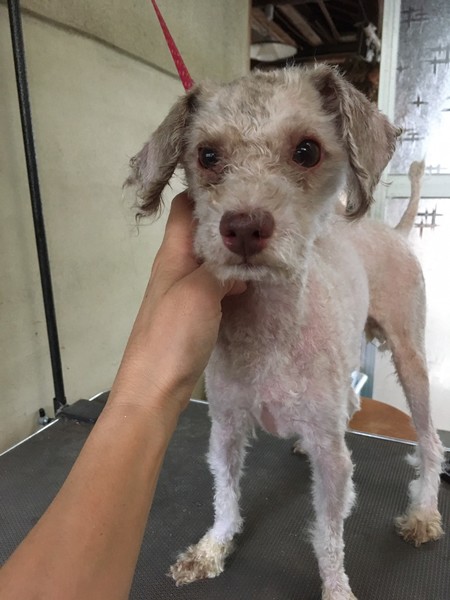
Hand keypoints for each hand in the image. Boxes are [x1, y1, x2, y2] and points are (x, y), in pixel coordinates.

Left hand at [110, 192, 245, 422]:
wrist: (155, 389)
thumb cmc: (172, 336)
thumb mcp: (199, 292)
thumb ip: (220, 267)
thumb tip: (240, 255)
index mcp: (173, 254)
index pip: (185, 207)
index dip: (207, 189)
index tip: (240, 179)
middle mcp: (178, 266)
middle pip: (202, 231)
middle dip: (229, 220)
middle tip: (265, 211)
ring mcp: (187, 290)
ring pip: (212, 259)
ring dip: (234, 251)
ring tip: (266, 240)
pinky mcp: (196, 312)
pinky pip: (217, 284)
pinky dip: (235, 277)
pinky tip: (254, 280)